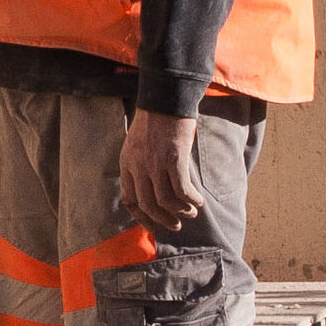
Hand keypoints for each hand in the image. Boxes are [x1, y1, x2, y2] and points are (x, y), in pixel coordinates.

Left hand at [118, 107, 205, 233]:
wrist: (165, 99)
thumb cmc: (155, 120)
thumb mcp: (138, 144)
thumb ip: (140, 165)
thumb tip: (152, 189)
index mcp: (126, 163)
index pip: (129, 200)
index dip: (141, 217)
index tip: (153, 226)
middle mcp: (138, 166)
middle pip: (147, 204)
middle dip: (163, 220)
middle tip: (176, 225)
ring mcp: (154, 163)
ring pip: (165, 201)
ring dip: (181, 211)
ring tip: (192, 212)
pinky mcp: (173, 159)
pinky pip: (182, 189)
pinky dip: (191, 200)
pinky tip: (198, 201)